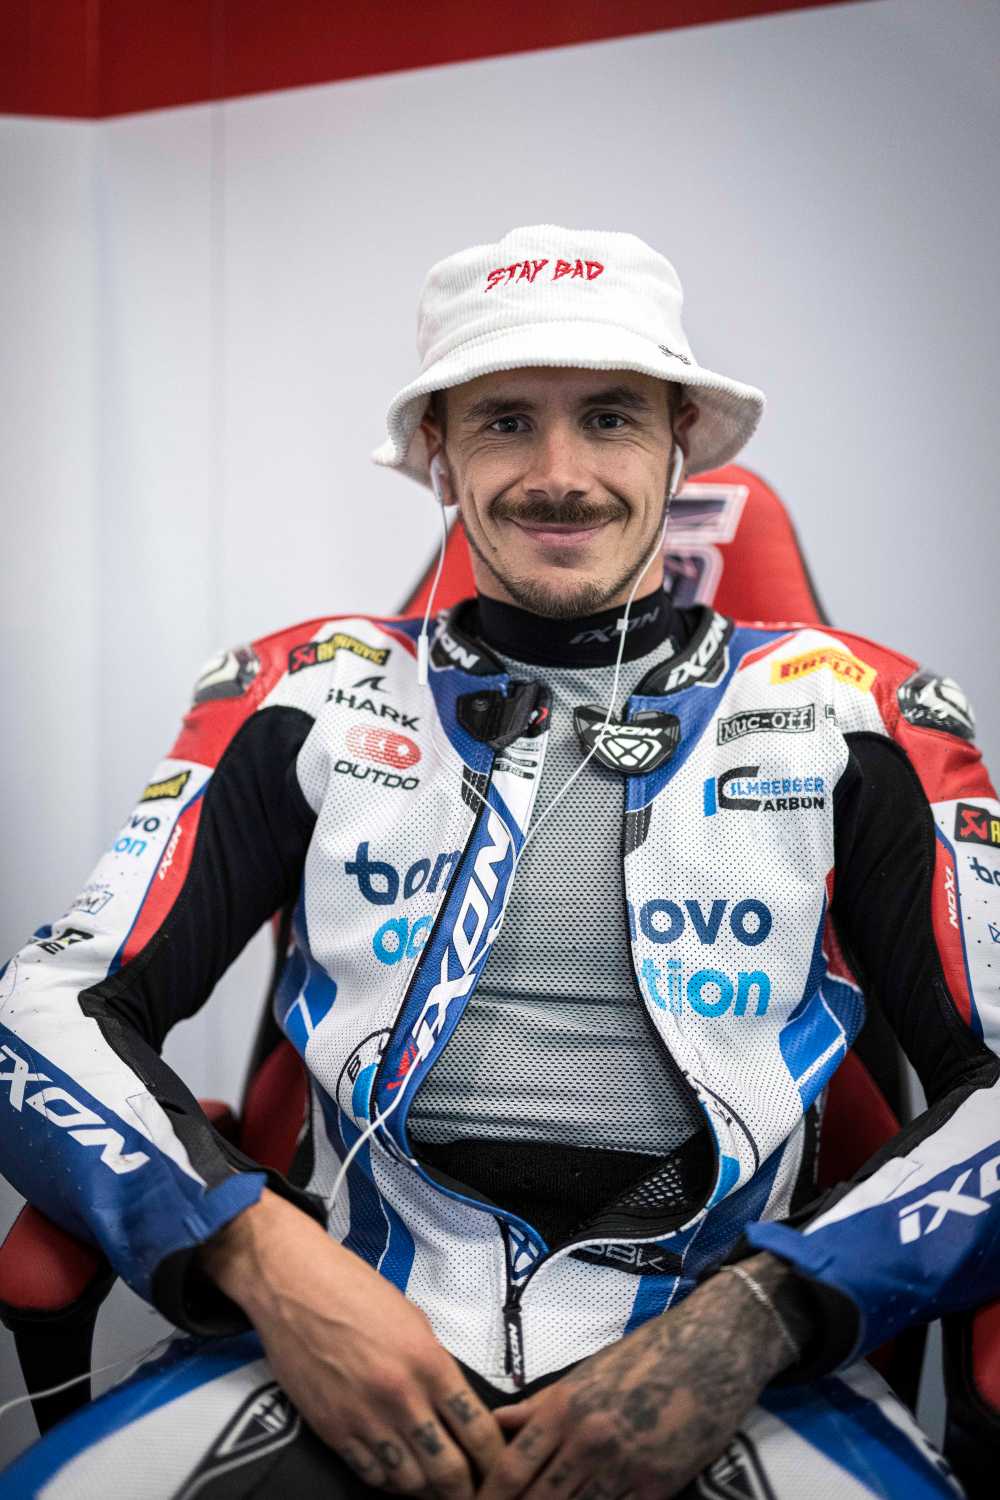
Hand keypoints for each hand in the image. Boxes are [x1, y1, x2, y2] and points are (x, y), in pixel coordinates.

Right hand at [200, 1189, 503, 1495]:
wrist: (294, 1285)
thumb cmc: (353, 1290)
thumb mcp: (412, 1319)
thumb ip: (435, 1365)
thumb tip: (453, 1405)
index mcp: (429, 1362)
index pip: (478, 1430)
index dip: (496, 1459)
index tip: (500, 1469)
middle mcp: (401, 1396)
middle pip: (448, 1470)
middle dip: (465, 1488)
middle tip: (471, 1489)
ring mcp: (364, 1418)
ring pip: (410, 1482)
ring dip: (425, 1487)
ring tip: (433, 1481)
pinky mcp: (332, 1430)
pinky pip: (371, 1474)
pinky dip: (387, 1479)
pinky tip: (395, 1470)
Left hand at [477, 1254, 800, 1499]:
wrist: (709, 1350)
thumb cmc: (645, 1357)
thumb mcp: (586, 1373)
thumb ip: (539, 1405)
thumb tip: (496, 1422)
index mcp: (564, 1407)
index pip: (512, 1465)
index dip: (489, 1495)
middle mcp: (588, 1440)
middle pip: (538, 1498)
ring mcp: (623, 1466)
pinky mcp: (658, 1486)